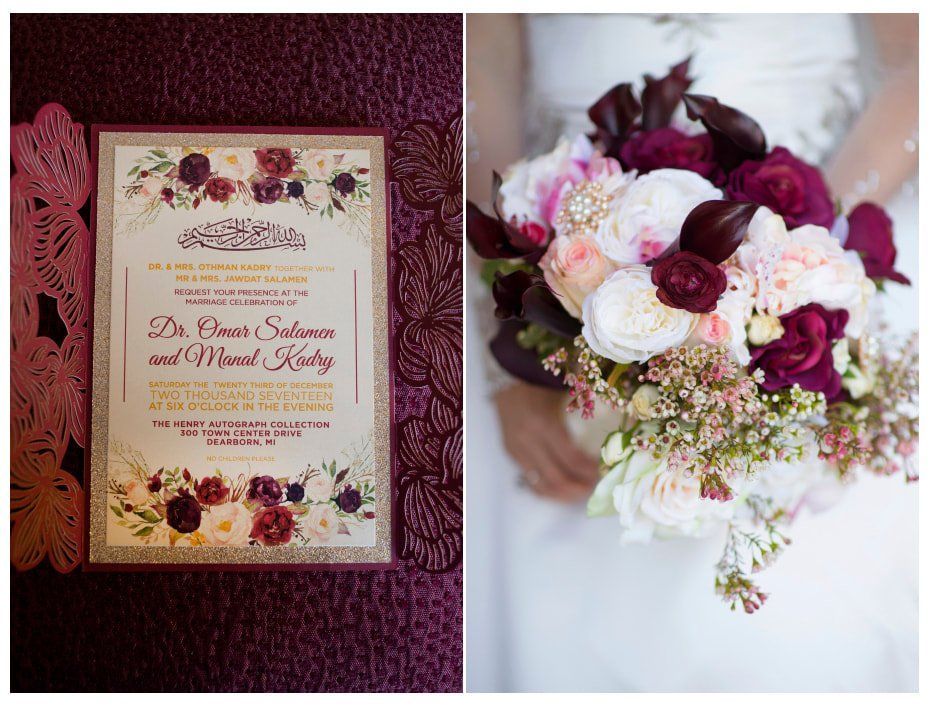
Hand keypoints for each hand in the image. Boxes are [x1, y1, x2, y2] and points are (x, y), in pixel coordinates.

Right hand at [494, 381, 599, 502]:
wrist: (505, 379)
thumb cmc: (539, 383)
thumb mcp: (562, 395)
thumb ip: (583, 414)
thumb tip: (608, 435)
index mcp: (543, 425)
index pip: (571, 459)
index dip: (589, 470)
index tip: (605, 472)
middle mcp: (527, 442)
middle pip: (557, 478)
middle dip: (580, 487)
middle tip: (597, 487)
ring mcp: (517, 451)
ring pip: (542, 486)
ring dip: (564, 494)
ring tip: (582, 492)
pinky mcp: (511, 454)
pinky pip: (531, 481)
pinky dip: (549, 489)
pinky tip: (563, 489)